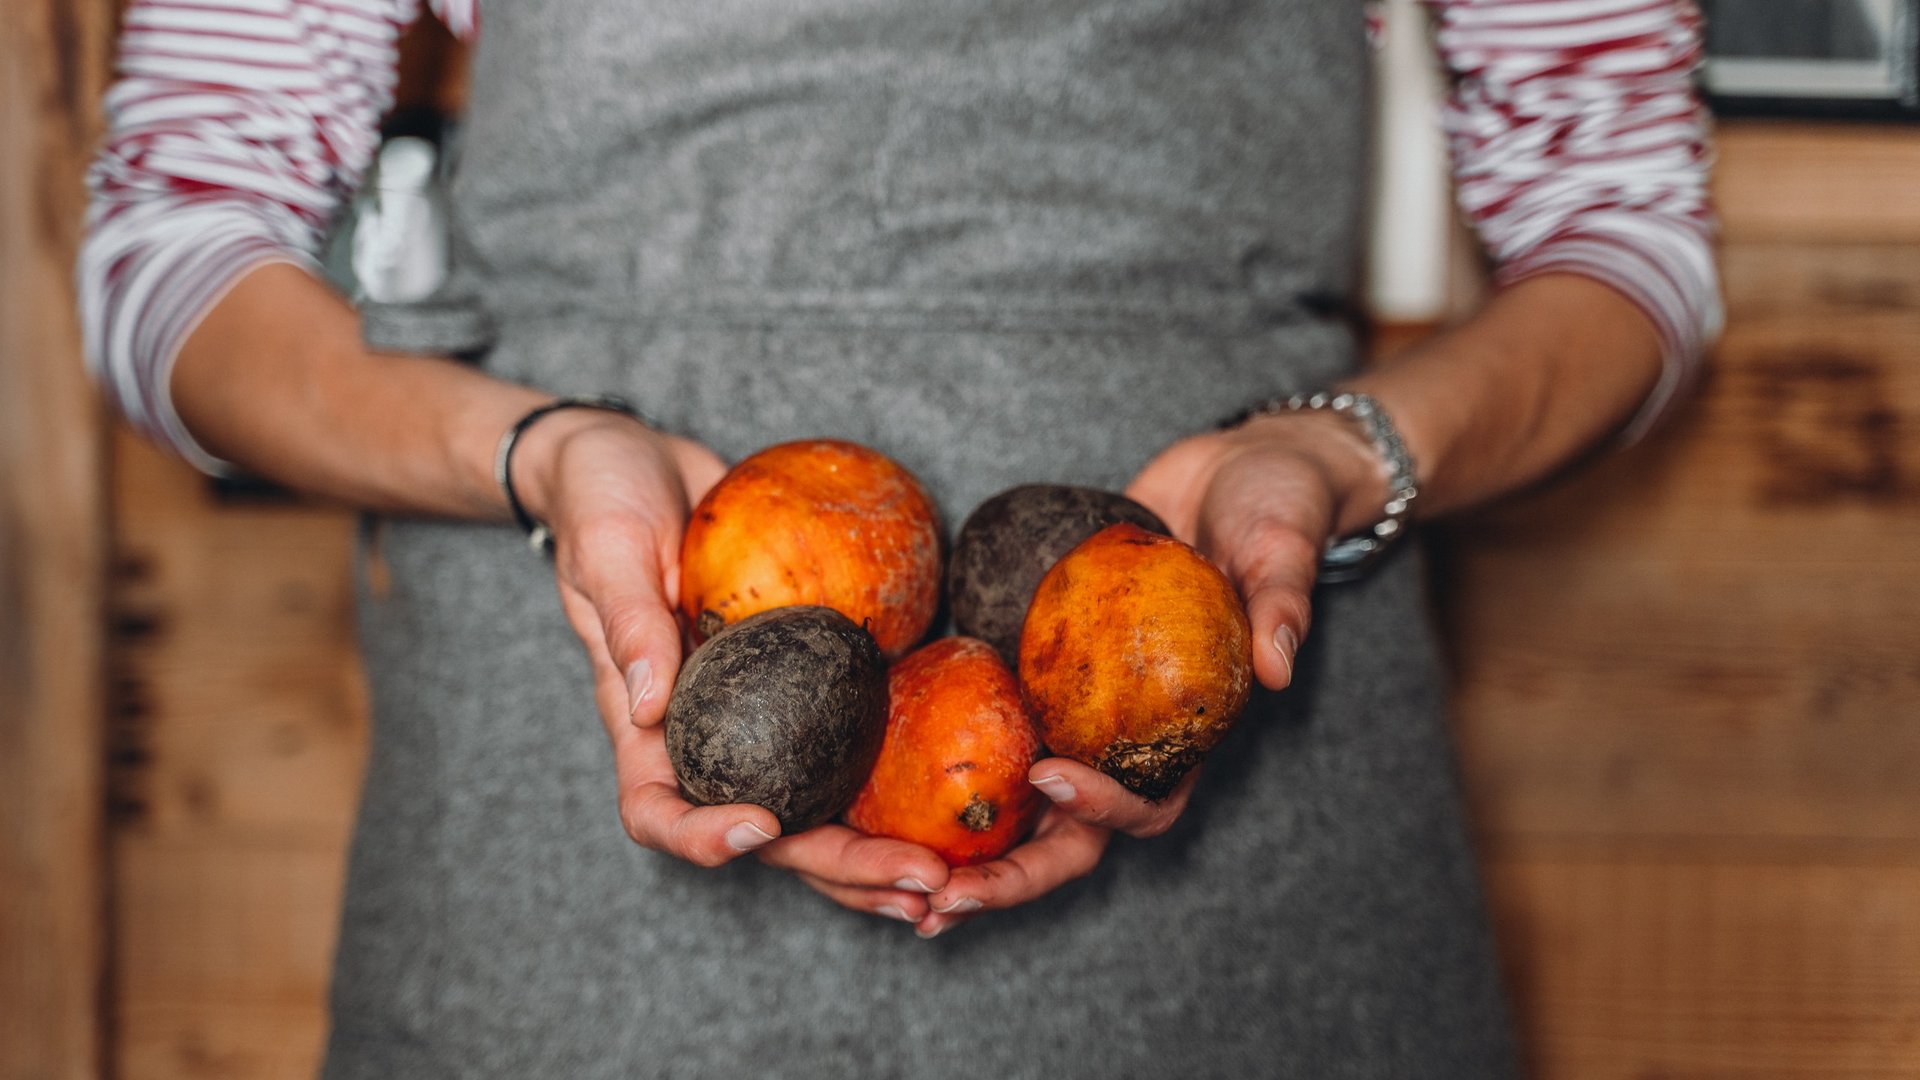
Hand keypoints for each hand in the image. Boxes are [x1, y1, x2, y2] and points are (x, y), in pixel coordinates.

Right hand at [526, 413, 957, 914]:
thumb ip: (627, 622)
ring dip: (879, 848)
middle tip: (919, 881)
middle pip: (767, 832)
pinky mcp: (807, 680)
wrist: (642, 460)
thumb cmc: (603, 499)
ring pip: (818, 807)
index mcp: (643, 721)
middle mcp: (705, 735)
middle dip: (839, 866)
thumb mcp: (606, 548)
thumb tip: (649, 704)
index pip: (659, 809)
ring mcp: (762, 714)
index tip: (763, 828)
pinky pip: (851, 739)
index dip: (705, 838)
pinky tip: (955, 794)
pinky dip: (899, 778)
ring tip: (947, 876)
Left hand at [911, 410, 1387, 933]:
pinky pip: (983, 719)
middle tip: (940, 899)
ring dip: (960, 848)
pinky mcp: (1035, 666)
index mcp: (1188, 732)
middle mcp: (1127, 737)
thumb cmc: (1273, 508)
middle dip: (1007, 874)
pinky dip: (935, 753)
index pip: (1146, 801)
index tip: (1050, 776)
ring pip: (1015, 803)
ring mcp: (1076, 709)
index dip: (1101, 807)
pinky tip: (875, 765)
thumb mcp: (1283, 543)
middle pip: (1067, 834)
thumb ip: (1282, 601)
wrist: (1234, 470)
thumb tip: (1276, 666)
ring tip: (892, 875)